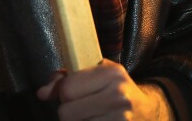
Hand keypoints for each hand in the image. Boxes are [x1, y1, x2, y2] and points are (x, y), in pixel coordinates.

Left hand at [36, 59, 174, 120]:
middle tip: (79, 109)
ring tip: (89, 117)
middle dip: (67, 112)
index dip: (62, 93)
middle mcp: (117, 96)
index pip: (67, 88)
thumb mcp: (99, 75)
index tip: (68, 95)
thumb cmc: (118, 91)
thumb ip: (69, 79)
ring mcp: (119, 120)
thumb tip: (42, 93)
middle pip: (66, 113)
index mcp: (111, 74)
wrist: (149, 113)